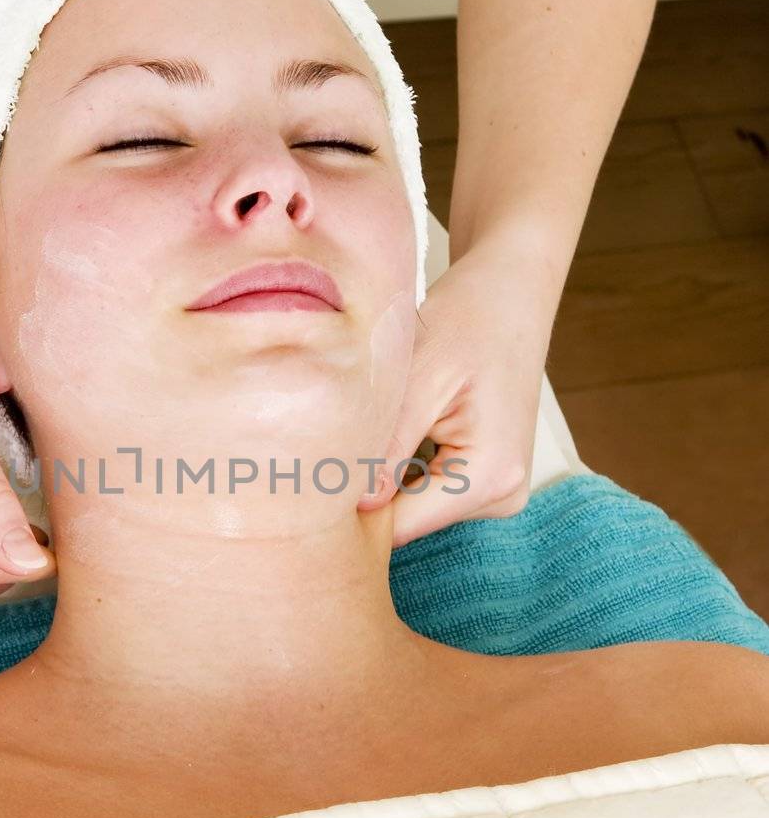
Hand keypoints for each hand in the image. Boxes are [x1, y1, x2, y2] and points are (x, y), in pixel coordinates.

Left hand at [358, 241, 557, 545]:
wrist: (510, 292)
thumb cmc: (469, 320)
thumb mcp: (419, 378)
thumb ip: (386, 449)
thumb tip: (348, 509)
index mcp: (490, 477)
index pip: (399, 525)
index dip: (348, 512)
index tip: (307, 486)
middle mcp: (502, 496)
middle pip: (405, 520)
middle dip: (365, 488)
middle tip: (331, 443)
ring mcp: (497, 491)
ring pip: (411, 505)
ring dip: (383, 473)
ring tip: (377, 422)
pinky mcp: (486, 479)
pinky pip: (426, 489)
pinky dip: (403, 464)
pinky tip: (400, 426)